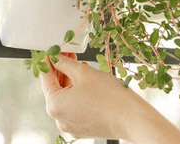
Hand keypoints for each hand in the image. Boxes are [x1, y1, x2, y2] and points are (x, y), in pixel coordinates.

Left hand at [39, 54, 179, 142]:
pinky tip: (85, 81)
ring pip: (66, 97)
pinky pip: (74, 107)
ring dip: (70, 80)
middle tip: (67, 53)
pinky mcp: (82, 128)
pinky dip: (77, 94)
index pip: (45, 77)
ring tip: (79, 64)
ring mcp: (70, 125)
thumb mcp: (83, 72)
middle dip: (62, 69)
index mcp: (54, 105)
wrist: (134, 119)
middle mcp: (59, 119)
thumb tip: (54, 57)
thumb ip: (64, 63)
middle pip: (55, 88)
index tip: (51, 50)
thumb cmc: (110, 96)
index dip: (48, 60)